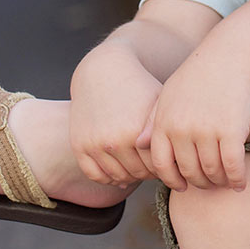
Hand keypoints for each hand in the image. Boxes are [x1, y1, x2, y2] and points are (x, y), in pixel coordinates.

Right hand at [69, 40, 161, 186]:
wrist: (103, 71)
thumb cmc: (138, 87)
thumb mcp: (158, 104)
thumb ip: (166, 135)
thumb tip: (170, 168)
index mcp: (137, 131)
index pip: (157, 166)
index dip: (165, 165)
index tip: (167, 159)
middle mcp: (114, 141)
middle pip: (138, 174)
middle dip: (149, 172)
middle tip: (153, 165)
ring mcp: (94, 144)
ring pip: (118, 177)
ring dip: (130, 176)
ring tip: (138, 165)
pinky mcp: (79, 145)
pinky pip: (95, 175)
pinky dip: (107, 177)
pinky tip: (118, 169)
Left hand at [136, 45, 249, 192]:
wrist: (232, 54)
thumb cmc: (201, 74)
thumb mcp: (170, 93)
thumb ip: (153, 120)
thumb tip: (139, 144)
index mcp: (164, 121)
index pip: (161, 164)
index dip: (172, 180)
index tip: (183, 186)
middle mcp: (181, 128)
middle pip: (188, 172)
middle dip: (200, 183)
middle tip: (210, 185)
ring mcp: (206, 130)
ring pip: (212, 171)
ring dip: (220, 182)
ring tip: (226, 182)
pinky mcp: (231, 131)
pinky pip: (233, 166)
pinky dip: (237, 178)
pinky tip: (241, 182)